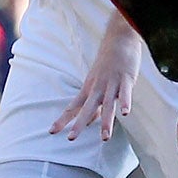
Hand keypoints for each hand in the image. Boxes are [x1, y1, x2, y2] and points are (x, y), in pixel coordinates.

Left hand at [51, 21, 142, 141]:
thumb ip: (94, 102)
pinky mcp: (126, 78)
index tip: (51, 132)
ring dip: (106, 122)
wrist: (118, 38)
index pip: (73, 107)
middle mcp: (97, 87)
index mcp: (89, 88)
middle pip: (87, 109)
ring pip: (108, 105)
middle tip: (71, 138)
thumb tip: (89, 120)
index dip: (63, 119)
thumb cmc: (108, 62)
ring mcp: (111, 83)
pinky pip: (125, 93)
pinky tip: (125, 114)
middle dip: (79, 124)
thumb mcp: (97, 81)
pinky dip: (125, 103)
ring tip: (104, 138)